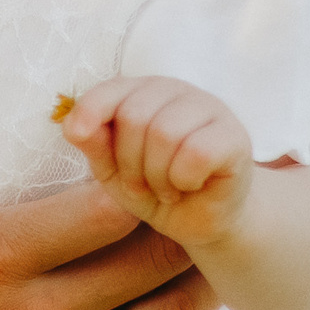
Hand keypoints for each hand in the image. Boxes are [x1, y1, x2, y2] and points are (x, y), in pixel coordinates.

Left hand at [60, 76, 252, 248]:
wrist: (202, 220)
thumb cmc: (155, 188)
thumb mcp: (112, 170)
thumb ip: (95, 145)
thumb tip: (74, 126)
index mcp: (142, 92)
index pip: (109, 89)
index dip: (89, 112)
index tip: (79, 136)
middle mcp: (176, 91)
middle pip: (135, 115)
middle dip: (129, 162)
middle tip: (143, 184)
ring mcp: (210, 108)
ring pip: (165, 133)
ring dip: (157, 176)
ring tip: (166, 189)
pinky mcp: (235, 135)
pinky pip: (196, 153)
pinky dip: (184, 179)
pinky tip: (189, 186)